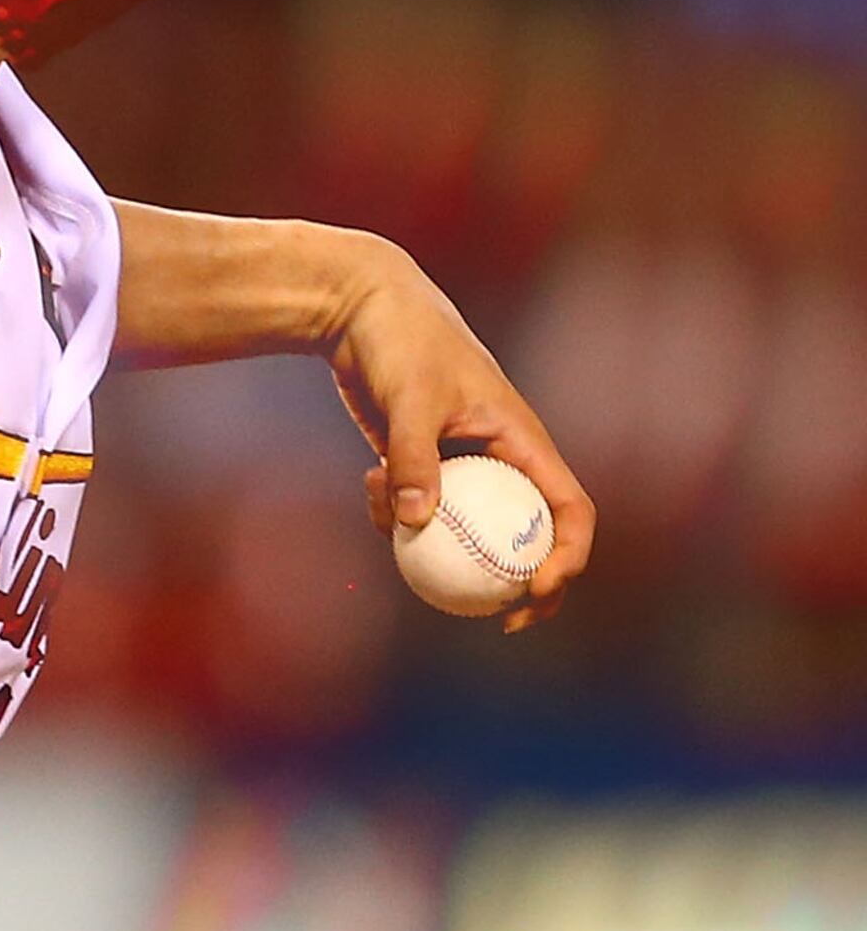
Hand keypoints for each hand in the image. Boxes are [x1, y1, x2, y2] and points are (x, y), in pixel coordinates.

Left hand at [320, 242, 596, 629]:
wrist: (360, 310)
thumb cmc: (400, 342)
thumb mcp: (410, 397)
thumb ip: (414, 458)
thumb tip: (418, 523)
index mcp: (524, 441)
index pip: (570, 509)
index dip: (568, 556)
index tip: (537, 589)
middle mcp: (501, 457)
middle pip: (528, 535)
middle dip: (521, 582)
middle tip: (498, 620)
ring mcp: (461, 464)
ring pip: (463, 529)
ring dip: (428, 539)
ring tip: (384, 503)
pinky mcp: (422, 463)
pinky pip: (420, 511)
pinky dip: (395, 513)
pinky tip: (368, 482)